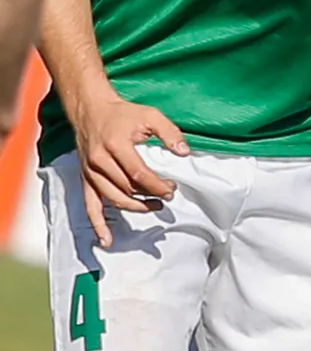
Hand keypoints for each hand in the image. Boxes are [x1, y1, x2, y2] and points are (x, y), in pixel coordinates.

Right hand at [72, 91, 186, 246]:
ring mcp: (91, 172)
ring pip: (114, 199)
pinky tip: (107, 240)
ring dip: (136, 208)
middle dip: (151, 197)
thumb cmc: (121, 114)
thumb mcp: (150, 115)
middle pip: (128, 189)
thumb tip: (184, 152)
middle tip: (167, 196)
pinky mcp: (86, 179)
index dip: (158, 186)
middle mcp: (100, 161)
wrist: (90, 110)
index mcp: (115, 145)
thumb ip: (169, 132)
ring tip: (154, 206)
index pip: (139, 175)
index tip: (171, 189)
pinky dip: (98, 225)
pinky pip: (90, 206)